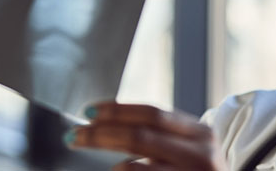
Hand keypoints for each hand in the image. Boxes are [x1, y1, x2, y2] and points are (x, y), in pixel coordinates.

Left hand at [64, 102, 227, 170]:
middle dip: (101, 134)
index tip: (88, 111)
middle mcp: (200, 155)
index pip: (152, 113)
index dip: (116, 110)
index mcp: (200, 133)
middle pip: (140, 136)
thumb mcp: (189, 147)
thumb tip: (108, 122)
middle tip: (75, 135)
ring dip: (112, 165)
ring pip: (135, 169)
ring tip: (103, 164)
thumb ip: (160, 134)